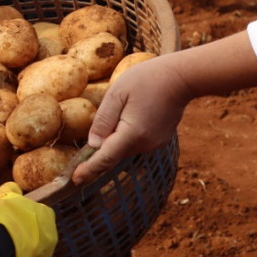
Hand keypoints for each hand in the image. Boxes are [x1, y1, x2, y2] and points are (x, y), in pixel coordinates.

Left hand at [73, 54, 192, 183]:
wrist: (181, 77)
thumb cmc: (147, 79)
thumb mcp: (117, 93)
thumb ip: (103, 119)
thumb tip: (92, 144)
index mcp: (132, 134)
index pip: (106, 158)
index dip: (89, 169)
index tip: (75, 179)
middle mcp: (145, 144)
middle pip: (114, 154)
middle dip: (98, 155)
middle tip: (80, 158)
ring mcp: (155, 144)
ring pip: (125, 149)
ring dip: (113, 143)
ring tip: (109, 124)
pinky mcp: (160, 140)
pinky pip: (136, 143)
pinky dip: (125, 138)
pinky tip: (126, 119)